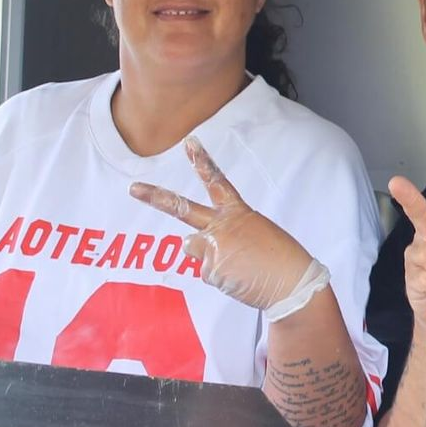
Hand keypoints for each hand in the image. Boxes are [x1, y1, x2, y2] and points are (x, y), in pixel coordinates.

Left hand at [130, 136, 312, 310]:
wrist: (292, 283)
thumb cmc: (280, 258)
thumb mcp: (257, 234)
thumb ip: (226, 233)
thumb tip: (196, 245)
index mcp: (239, 212)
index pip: (217, 181)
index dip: (202, 161)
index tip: (189, 143)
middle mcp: (221, 226)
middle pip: (183, 209)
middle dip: (156, 198)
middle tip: (133, 188)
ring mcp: (213, 248)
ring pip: (193, 249)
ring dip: (208, 257)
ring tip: (238, 265)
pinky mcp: (210, 270)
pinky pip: (207, 273)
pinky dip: (221, 277)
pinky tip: (239, 278)